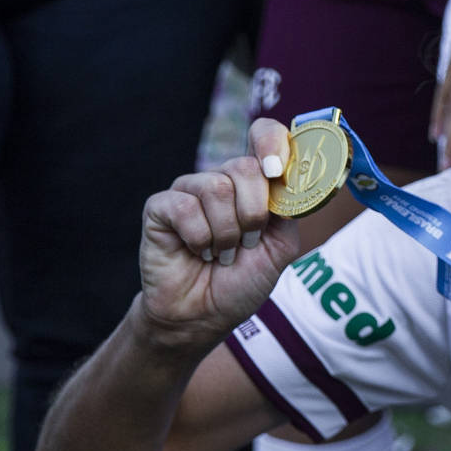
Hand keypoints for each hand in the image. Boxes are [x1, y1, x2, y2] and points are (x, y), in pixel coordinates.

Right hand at [133, 120, 309, 353]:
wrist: (204, 315)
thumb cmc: (242, 280)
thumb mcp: (281, 247)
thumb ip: (289, 210)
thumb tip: (291, 178)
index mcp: (255, 184)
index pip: (265, 135)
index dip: (274, 143)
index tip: (278, 171)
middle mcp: (222, 180)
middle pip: (245, 167)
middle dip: (254, 213)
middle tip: (248, 243)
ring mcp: (189, 191)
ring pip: (217, 188)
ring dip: (227, 233)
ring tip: (221, 253)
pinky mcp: (160, 207)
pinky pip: (185, 208)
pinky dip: (200, 238)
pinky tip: (197, 252)